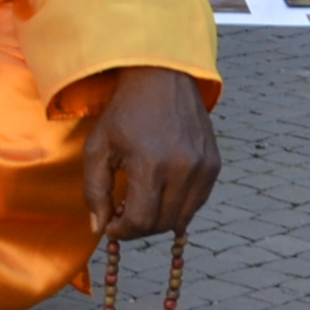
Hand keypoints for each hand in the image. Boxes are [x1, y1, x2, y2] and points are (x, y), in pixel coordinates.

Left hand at [84, 68, 218, 241]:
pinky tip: (160, 194)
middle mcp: (183, 168)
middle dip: (138, 228)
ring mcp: (204, 167)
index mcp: (151, 164)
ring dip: (158, 221)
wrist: (161, 79)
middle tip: (122, 216)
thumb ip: (94, 191)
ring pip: (182, 218)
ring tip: (140, 204)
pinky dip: (177, 208)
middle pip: (162, 223)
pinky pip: (197, 202)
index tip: (110, 225)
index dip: (122, 231)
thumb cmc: (123, 114)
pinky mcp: (215, 165)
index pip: (141, 221)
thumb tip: (99, 228)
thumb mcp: (97, 148)